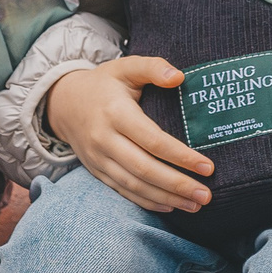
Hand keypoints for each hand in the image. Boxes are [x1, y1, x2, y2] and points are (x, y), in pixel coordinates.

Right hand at [47, 58, 213, 213]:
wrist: (63, 103)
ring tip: (195, 205)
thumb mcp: (126, 67)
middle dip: (178, 185)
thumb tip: (179, 77)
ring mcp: (98, 158)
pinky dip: (146, 201)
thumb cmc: (104, 84)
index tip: (207, 167)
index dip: (181, 156)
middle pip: (145, 169)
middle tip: (206, 196)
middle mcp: (105, 139)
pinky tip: (170, 205)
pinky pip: (123, 191)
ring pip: (134, 185)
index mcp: (116, 113)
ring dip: (166, 197)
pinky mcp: (96, 171)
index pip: (153, 140)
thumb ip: (153, 67)